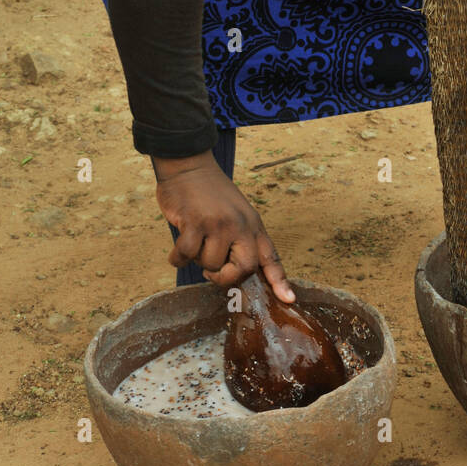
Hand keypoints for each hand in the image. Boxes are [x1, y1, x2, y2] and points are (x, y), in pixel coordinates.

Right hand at [153, 151, 295, 300]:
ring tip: (195, 241)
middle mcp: (240, 225)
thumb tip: (237, 270)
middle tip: (212, 271)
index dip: (280, 280)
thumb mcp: (236, 212)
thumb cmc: (210, 193)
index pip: (270, 257)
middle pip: (244, 269)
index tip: (289, 300)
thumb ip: (240, 237)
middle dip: (225, 278)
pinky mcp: (195, 223)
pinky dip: (178, 258)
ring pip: (211, 265)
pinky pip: (187, 256)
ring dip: (198, 261)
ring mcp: (219, 224)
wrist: (189, 166)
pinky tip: (178, 249)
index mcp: (253, 224)